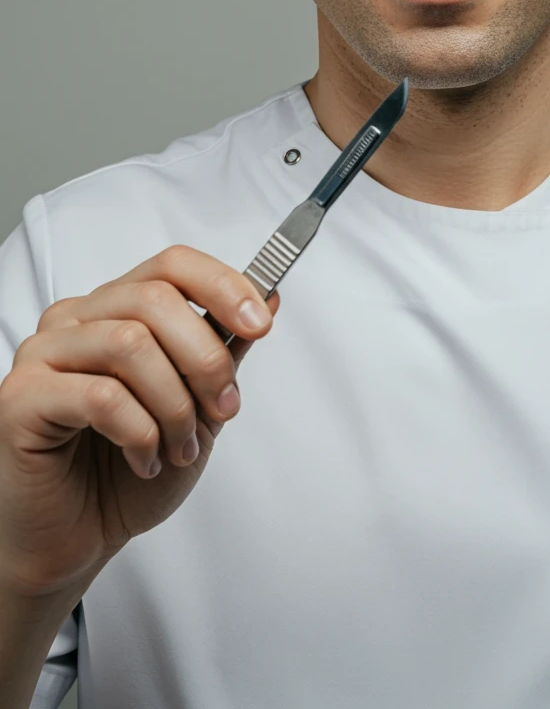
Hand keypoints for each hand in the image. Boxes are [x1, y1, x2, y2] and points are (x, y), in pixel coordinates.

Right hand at [0, 245, 280, 598]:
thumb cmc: (123, 475)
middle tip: (222, 408)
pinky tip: (144, 460)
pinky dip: (139, 433)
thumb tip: (266, 299)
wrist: (74, 542)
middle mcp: (75, 321)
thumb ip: (223, 351)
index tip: (259, 322)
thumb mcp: (196, 408)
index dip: (222, 285)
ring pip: (130, 343)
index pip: (171, 266)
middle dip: (205, 358)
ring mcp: (42, 355)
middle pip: (155, 298)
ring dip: (174, 405)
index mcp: (115, 309)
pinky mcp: (20, 398)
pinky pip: (99, 396)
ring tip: (179, 448)